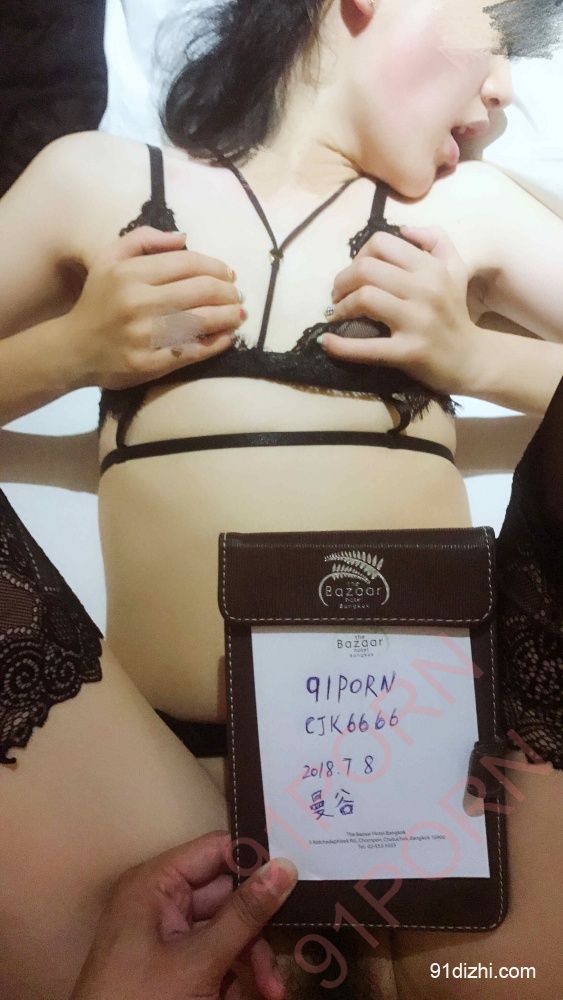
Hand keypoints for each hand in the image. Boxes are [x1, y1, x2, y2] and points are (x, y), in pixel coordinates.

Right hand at [64, 227, 244, 389]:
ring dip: (229, 316)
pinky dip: (216, 343)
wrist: (74, 348)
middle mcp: (137, 302)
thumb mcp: (109, 259)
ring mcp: (144, 335)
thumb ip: (144, 240)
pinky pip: (192, 351)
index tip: (228, 274)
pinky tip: (227, 337)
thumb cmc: (98, 300)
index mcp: (130, 273)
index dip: (216, 267)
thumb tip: (184, 238)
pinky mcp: (148, 363)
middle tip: (237, 295)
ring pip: (201, 320)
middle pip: (201, 291)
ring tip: (239, 314)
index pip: (188, 264)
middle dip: (228, 292)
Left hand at [70, 831, 297, 999]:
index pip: (215, 851)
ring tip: (274, 988)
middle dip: (260, 924)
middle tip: (293, 943)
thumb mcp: (198, 960)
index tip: (297, 874)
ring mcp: (170, 935)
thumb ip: (243, 915)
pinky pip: (219, 955)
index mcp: (155, 883)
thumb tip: (285, 867)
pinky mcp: (178, 966)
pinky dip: (239, 973)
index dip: (255, 860)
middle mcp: (162, 901)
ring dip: (255, 957)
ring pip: (229, 928)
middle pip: (228, 893)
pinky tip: (258, 993)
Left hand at [320, 225, 480, 395]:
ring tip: (337, 315)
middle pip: (366, 269)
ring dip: (341, 307)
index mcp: (431, 267)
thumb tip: (404, 229)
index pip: (381, 244)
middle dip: (342, 281)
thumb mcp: (455, 268)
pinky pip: (366, 346)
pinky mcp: (409, 352)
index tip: (355, 273)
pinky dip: (339, 345)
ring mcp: (417, 321)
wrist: (470, 359)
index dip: (358, 255)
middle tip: (337, 295)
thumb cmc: (455, 312)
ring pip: (364, 298)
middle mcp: (426, 290)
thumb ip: (436, 240)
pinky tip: (326, 342)